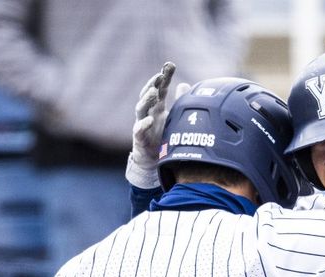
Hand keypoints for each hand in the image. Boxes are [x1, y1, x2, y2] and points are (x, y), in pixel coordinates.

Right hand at [125, 62, 190, 187]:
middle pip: (147, 94)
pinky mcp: (139, 138)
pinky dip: (144, 124)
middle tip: (160, 75)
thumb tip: (185, 84)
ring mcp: (142, 124)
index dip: (164, 76)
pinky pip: (139, 130)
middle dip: (153, 84)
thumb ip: (179, 101)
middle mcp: (148, 113)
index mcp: (157, 107)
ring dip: (146, 99)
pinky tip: (150, 119)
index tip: (170, 64)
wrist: (154, 162)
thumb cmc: (163, 137)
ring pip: (140, 108)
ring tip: (153, 92)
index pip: (160, 88)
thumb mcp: (174, 117)